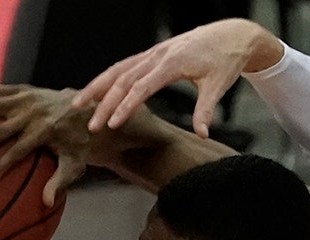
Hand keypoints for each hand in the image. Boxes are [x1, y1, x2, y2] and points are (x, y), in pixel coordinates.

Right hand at [0, 85, 90, 205]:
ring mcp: (26, 99)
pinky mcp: (21, 89)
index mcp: (46, 132)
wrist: (87, 108)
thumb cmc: (79, 143)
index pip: (19, 152)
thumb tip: (47, 203)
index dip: (2, 166)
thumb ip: (61, 181)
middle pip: (0, 131)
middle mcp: (33, 114)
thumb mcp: (75, 164)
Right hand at [73, 18, 279, 137]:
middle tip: (91, 125)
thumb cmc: (225, 60)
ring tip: (78, 104)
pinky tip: (97, 90)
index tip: (112, 124)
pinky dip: (108, 78)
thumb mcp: (218, 85)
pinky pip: (125, 66)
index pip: (141, 87)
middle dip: (104, 102)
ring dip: (97, 87)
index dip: (125, 106)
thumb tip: (202, 134)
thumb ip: (205, 110)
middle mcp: (157, 55)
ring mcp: (153, 53)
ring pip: (118, 69)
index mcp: (172, 63)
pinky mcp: (153, 54)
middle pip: (123, 79)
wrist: (231, 35)